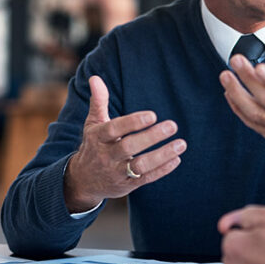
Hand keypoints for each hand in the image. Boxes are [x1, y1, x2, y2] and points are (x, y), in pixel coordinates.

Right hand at [64, 75, 185, 211]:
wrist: (83, 180)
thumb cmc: (93, 145)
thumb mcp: (93, 124)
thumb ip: (99, 101)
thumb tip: (95, 78)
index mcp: (98, 137)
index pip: (114, 129)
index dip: (132, 122)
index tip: (152, 115)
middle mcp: (106, 155)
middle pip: (129, 147)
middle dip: (151, 137)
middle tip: (173, 125)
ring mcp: (117, 172)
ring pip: (140, 166)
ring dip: (162, 155)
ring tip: (181, 144)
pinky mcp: (127, 185)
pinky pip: (146, 178)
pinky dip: (162, 170)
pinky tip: (177, 159)